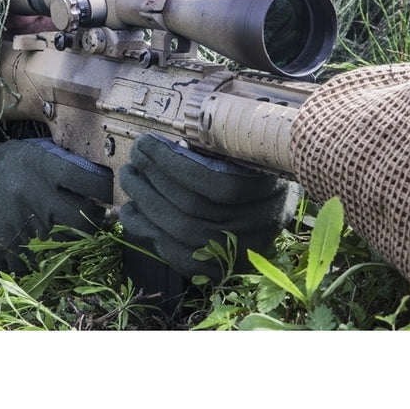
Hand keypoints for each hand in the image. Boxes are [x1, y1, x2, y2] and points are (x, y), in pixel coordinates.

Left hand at [119, 134, 298, 282]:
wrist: (278, 200)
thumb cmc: (254, 163)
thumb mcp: (246, 145)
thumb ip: (215, 142)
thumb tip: (170, 140)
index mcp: (271, 188)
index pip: (215, 183)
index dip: (172, 163)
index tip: (146, 144)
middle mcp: (260, 224)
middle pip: (194, 208)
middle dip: (152, 180)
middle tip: (134, 159)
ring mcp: (243, 250)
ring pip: (183, 233)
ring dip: (145, 203)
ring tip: (130, 178)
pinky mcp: (224, 268)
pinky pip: (180, 258)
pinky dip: (149, 233)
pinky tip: (133, 211)